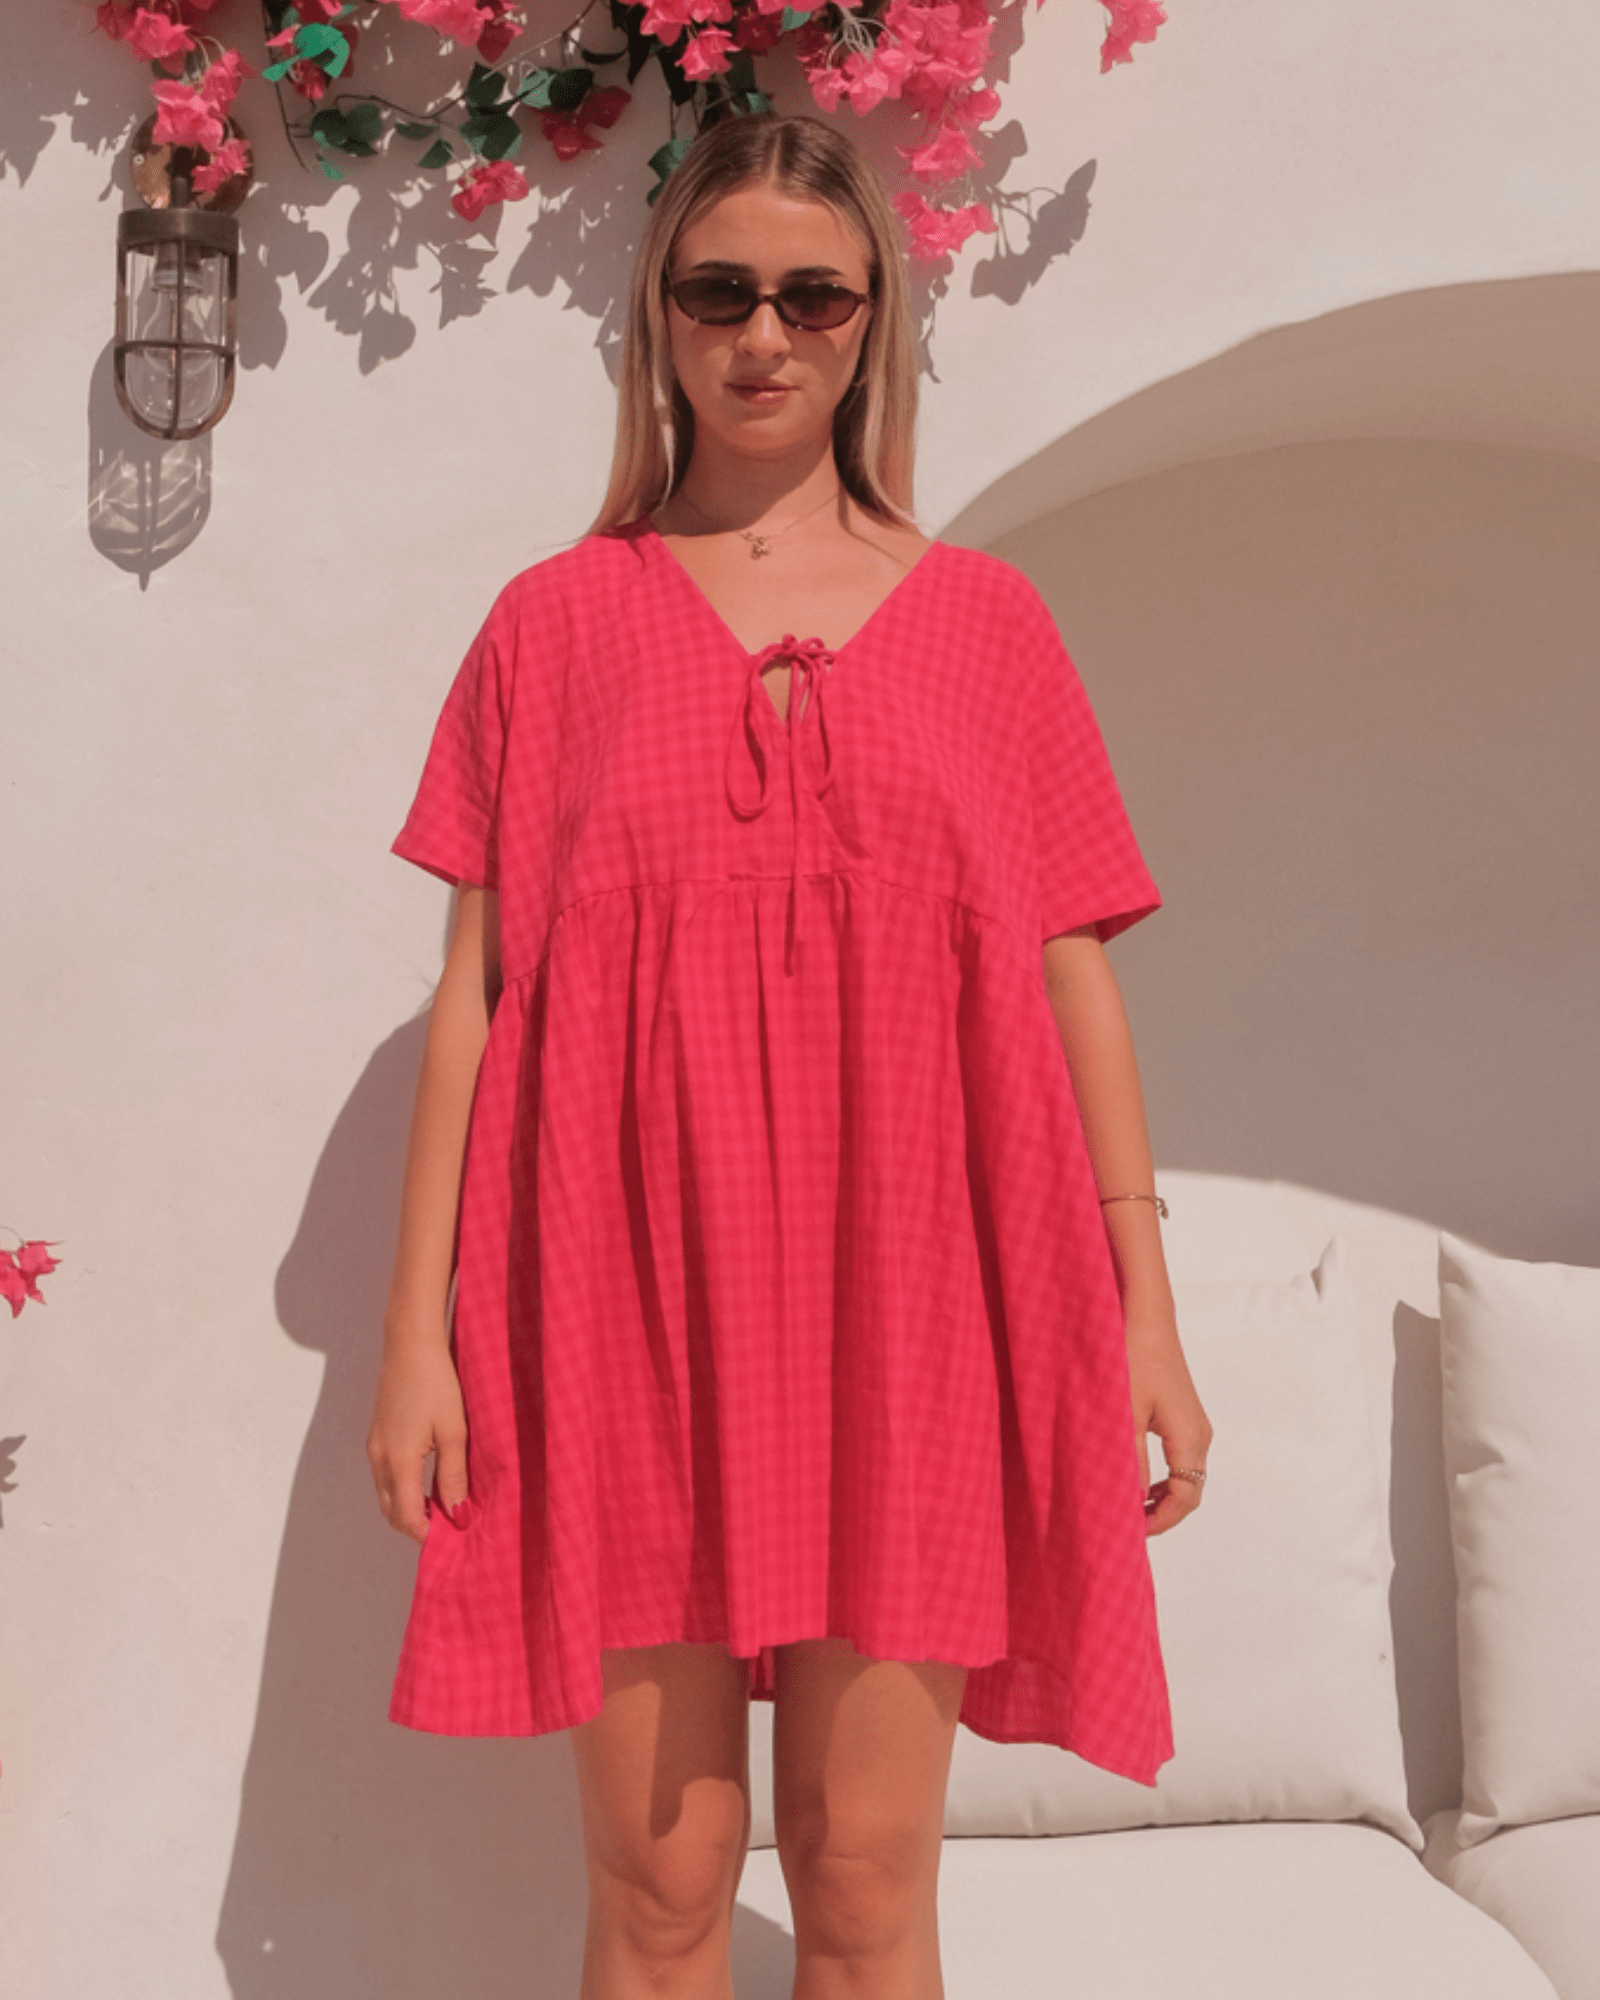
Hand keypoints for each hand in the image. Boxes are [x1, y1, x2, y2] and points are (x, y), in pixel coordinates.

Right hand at [366, 1333, 468, 1544]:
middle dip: (417, 1526)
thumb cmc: (436, 1382)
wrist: (410, 1342)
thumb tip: (457, 1514)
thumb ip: (453, 1475)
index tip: (455, 1537)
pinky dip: (403, 1490)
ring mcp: (374, 1447)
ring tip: (443, 1506)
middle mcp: (379, 1458)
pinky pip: (385, 1477)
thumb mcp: (453, 1430)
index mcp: (398, 1461)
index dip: (429, 1534)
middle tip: (451, 1526)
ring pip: (387, 1495)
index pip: (407, 1517)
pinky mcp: (377, 1436)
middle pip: (392, 1512)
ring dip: (409, 1509)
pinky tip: (428, 1482)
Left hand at [1125, 1302, 1211, 1537]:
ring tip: (1126, 1504)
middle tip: (1125, 1524)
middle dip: (1160, 1513)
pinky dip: (1159, 1475)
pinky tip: (1133, 1475)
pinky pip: (1176, 1457)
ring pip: (1182, 1475)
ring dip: (1158, 1494)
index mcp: (1190, 1439)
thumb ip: (1128, 1462)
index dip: (1160, 1522)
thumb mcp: (1124, 1416)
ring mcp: (1192, 1422)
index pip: (1186, 1499)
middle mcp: (1198, 1434)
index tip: (1129, 1532)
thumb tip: (1129, 1502)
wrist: (1143, 1313)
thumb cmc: (1132, 1357)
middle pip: (1188, 1491)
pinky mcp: (1179, 1412)